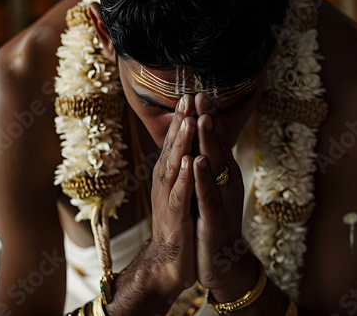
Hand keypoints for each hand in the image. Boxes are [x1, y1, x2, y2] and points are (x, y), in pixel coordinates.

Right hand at [148, 94, 197, 296]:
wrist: (170, 260)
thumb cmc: (179, 222)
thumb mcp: (180, 190)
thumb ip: (181, 168)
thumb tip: (188, 146)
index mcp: (170, 175)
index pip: (176, 143)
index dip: (182, 120)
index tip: (191, 96)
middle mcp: (165, 183)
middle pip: (172, 149)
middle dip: (180, 123)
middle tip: (186, 98)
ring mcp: (168, 199)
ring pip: (173, 167)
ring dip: (180, 143)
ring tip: (187, 121)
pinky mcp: (174, 217)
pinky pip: (179, 195)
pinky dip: (183, 178)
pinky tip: (189, 162)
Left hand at [192, 92, 259, 300]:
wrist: (222, 260)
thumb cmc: (214, 220)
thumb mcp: (213, 189)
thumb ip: (211, 166)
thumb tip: (203, 144)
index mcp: (223, 174)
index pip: (215, 141)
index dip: (208, 117)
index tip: (200, 93)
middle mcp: (226, 182)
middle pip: (217, 146)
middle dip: (208, 120)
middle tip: (202, 94)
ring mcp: (222, 199)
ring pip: (215, 166)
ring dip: (209, 142)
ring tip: (202, 118)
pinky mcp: (215, 218)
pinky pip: (207, 195)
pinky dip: (202, 177)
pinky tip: (197, 161)